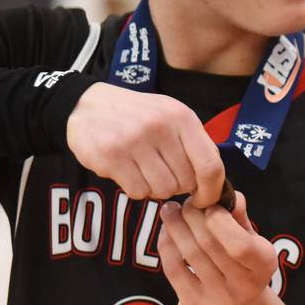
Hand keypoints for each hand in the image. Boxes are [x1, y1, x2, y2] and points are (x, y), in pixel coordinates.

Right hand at [66, 82, 227, 206]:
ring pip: (162, 190)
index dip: (212, 190)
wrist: (88, 105)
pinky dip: (137, 189)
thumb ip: (196, 144)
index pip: (211, 165)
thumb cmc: (139, 116)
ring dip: (156, 189)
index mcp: (182, 117)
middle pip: (185, 182)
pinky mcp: (110, 156)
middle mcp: (160, 127)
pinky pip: (138, 192)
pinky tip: (129, 172)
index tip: (205, 199)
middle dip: (178, 186)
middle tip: (164, 174)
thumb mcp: (172, 116)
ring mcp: (133, 141)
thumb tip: (216, 182)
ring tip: (145, 171)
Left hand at [156, 193, 278, 304]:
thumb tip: (224, 193)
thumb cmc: (243, 262)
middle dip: (192, 216)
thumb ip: (238, 215)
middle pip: (208, 244)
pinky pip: (173, 269)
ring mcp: (218, 302)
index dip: (219, 220)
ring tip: (170, 210)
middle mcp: (244, 288)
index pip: (240, 244)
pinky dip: (166, 245)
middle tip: (185, 203)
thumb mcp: (250, 238)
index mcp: (264, 265)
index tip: (209, 205)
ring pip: (189, 253)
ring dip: (175, 225)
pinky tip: (166, 232)